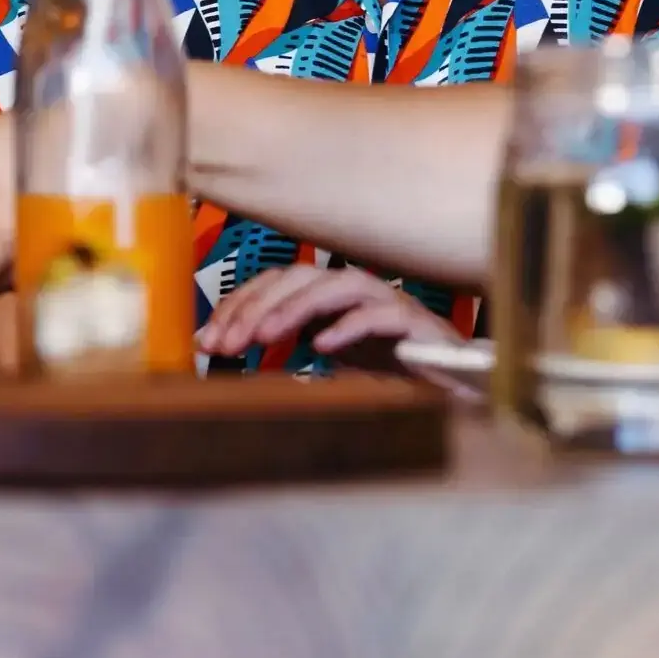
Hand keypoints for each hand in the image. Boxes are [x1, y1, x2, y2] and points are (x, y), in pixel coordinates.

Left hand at [194, 263, 457, 371]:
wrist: (452, 379)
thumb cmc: (387, 364)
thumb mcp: (325, 355)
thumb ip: (285, 344)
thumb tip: (223, 347)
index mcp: (327, 294)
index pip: (273, 283)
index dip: (237, 305)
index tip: (206, 339)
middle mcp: (351, 288)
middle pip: (296, 278)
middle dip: (255, 308)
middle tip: (225, 343)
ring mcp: (382, 300)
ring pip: (331, 287)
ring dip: (292, 309)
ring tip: (264, 337)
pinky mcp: (411, 322)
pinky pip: (376, 315)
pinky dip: (347, 327)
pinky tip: (322, 348)